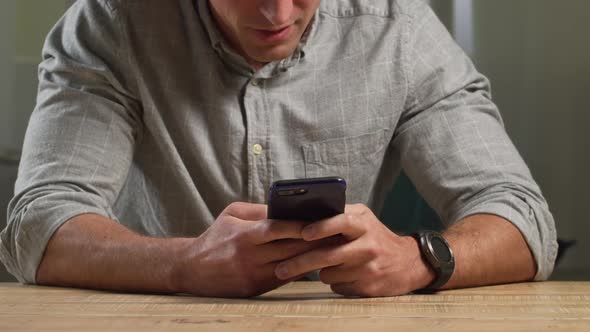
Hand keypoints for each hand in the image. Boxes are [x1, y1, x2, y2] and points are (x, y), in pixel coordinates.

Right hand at [174, 202, 329, 297]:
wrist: (190, 269)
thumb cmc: (214, 237)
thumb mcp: (231, 215)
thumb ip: (258, 210)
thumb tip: (287, 207)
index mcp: (243, 235)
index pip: (276, 229)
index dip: (299, 226)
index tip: (320, 221)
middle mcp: (249, 257)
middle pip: (288, 249)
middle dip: (313, 242)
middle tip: (336, 234)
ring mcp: (252, 275)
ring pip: (290, 266)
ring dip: (311, 258)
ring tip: (332, 248)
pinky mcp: (254, 290)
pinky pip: (283, 279)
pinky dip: (299, 270)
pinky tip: (314, 262)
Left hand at [274, 204, 435, 296]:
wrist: (408, 263)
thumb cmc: (376, 237)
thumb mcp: (363, 219)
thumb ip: (340, 215)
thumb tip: (303, 216)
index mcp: (363, 223)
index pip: (341, 221)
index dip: (321, 227)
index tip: (303, 233)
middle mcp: (368, 245)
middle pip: (327, 255)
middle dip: (300, 263)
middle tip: (281, 270)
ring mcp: (368, 268)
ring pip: (328, 274)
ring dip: (322, 272)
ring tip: (330, 265)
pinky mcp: (368, 287)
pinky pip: (337, 287)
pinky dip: (335, 282)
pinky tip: (346, 275)